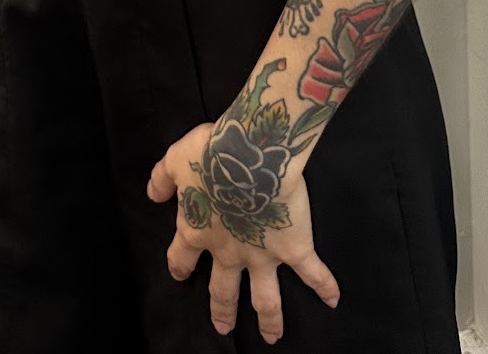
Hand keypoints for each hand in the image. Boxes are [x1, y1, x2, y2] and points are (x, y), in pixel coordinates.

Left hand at [146, 117, 339, 343]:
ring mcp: (262, 255)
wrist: (250, 154)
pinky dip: (325, 287)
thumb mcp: (175, 159)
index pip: (182, 256)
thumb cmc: (211, 153)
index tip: (180, 275)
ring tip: (271, 337)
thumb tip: (153, 194)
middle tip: (223, 328)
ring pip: (265, 298)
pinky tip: (333, 300)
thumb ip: (161, 178)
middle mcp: (228, 251)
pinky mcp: (293, 248)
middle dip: (222, 310)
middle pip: (223, 289)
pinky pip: (312, 273)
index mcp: (197, 229)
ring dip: (269, 319)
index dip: (180, 266)